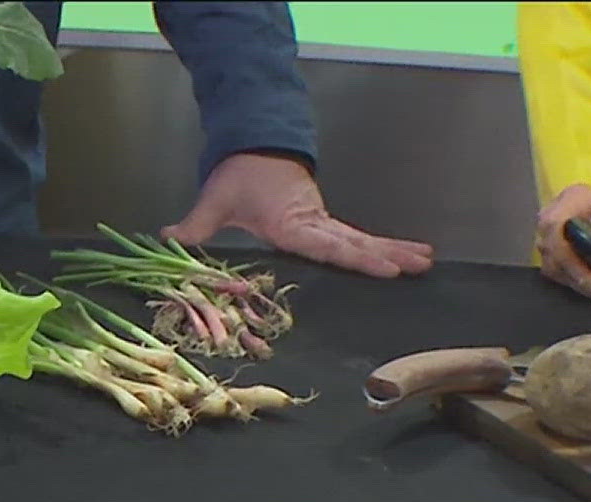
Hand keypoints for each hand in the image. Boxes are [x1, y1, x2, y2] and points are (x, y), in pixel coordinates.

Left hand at [163, 152, 434, 277]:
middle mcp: (312, 223)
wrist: (254, 144)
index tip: (385, 269)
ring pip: (360, 239)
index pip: (327, 244)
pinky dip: (378, 247)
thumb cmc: (236, 174)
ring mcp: (321, 221)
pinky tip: (401, 255)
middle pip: (354, 243)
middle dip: (387, 255)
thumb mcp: (215, 199)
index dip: (356, 258)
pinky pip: (352, 237)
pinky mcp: (322, 221)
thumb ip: (194, 225)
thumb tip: (165, 238)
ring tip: (425, 260)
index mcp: (291, 222)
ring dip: (391, 249)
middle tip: (420, 267)